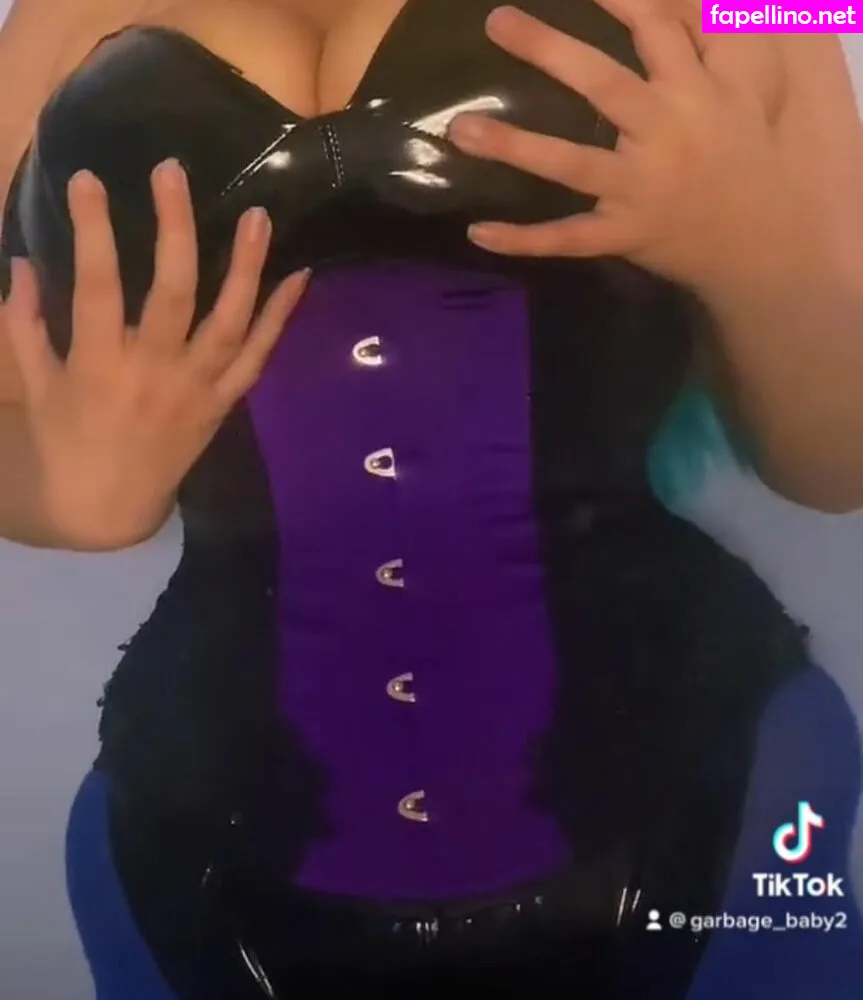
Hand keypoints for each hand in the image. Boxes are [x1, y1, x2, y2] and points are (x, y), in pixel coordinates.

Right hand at [3, 160, 307, 549]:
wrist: (109, 508)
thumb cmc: (65, 442)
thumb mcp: (34, 385)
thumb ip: (24, 324)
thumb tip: (22, 261)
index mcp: (99, 365)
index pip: (98, 284)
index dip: (93, 229)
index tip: (88, 180)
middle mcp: (155, 371)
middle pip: (174, 292)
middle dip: (175, 228)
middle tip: (173, 172)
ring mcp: (197, 388)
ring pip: (228, 321)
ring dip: (246, 267)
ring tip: (258, 215)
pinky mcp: (223, 403)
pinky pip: (258, 358)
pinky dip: (280, 319)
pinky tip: (299, 277)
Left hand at [448, 2, 808, 298]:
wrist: (763, 240)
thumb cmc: (743, 152)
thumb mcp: (746, 85)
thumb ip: (709, 36)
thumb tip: (680, 0)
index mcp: (695, 89)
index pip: (654, 26)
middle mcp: (666, 132)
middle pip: (603, 84)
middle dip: (549, 50)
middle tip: (496, 21)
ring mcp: (640, 188)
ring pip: (572, 164)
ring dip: (515, 146)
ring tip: (459, 129)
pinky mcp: (623, 234)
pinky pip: (567, 238)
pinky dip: (523, 239)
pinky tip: (477, 233)